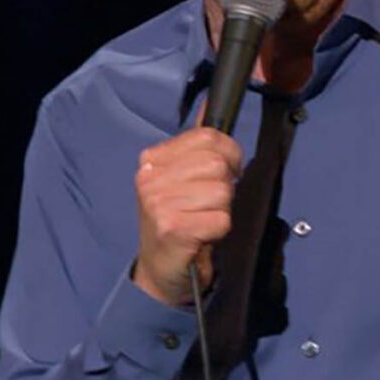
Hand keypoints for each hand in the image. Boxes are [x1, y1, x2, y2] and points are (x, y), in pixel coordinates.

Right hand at [132, 125, 241, 305]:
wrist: (160, 272)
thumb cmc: (176, 222)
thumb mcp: (180, 177)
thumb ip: (196, 144)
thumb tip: (209, 107)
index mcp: (152, 159)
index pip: (208, 136)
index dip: (228, 154)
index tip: (224, 172)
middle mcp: (150, 178)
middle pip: (217, 164)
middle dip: (225, 186)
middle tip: (210, 204)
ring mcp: (158, 204)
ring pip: (222, 192)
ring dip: (222, 210)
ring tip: (202, 219)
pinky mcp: (172, 229)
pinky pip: (221, 219)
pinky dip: (220, 230)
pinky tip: (203, 236)